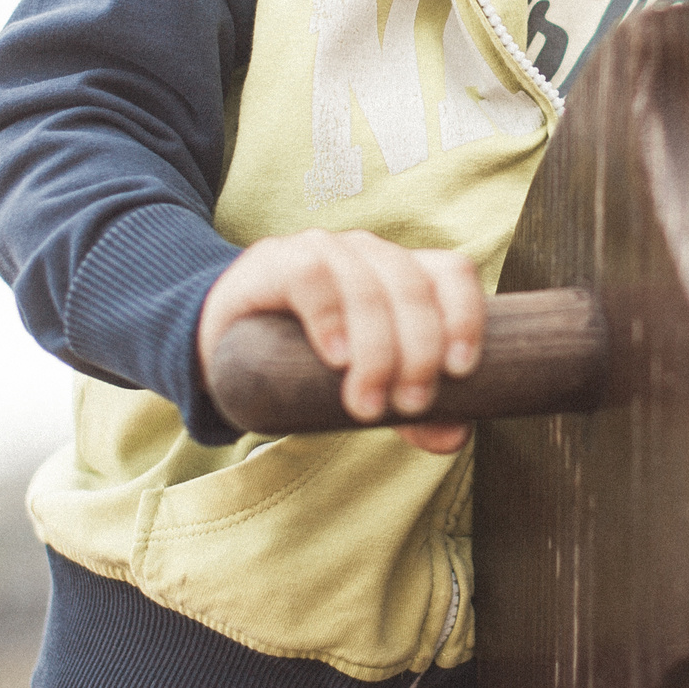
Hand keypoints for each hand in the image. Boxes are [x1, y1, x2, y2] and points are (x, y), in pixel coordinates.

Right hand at [197, 229, 484, 452]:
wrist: (223, 342)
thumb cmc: (306, 360)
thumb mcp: (364, 384)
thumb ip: (410, 410)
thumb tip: (456, 437)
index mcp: (403, 272)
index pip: (451, 273)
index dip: (465, 315)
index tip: (460, 370)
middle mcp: (370, 253)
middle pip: (412, 287)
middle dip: (419, 352)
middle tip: (409, 405)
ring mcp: (325, 250)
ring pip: (367, 286)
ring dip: (376, 350)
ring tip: (366, 403)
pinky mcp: (277, 260)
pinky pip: (313, 276)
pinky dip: (330, 317)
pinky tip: (334, 357)